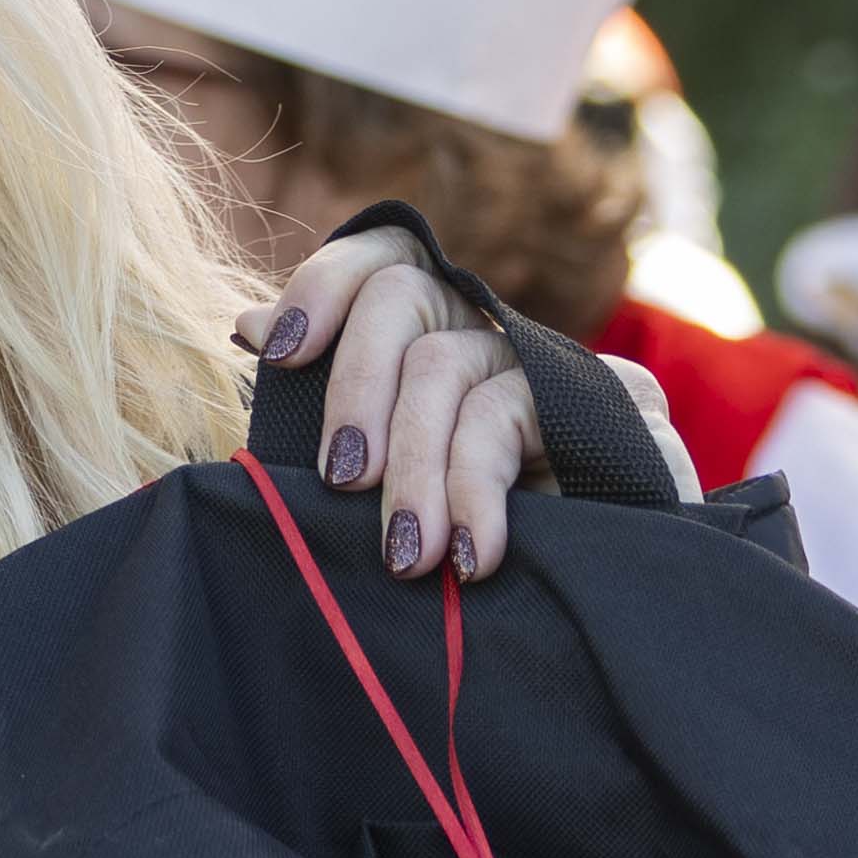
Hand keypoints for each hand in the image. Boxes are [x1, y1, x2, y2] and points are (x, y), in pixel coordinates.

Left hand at [247, 229, 614, 581]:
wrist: (611, 594)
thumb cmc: (485, 545)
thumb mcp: (393, 487)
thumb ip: (331, 407)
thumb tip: (247, 325)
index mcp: (431, 342)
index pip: (379, 263)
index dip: (324, 285)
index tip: (278, 350)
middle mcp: (486, 332)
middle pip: (400, 295)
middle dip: (354, 388)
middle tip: (342, 479)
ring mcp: (547, 360)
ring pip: (445, 365)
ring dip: (412, 469)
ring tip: (404, 556)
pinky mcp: (607, 399)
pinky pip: (505, 419)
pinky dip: (474, 495)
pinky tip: (467, 556)